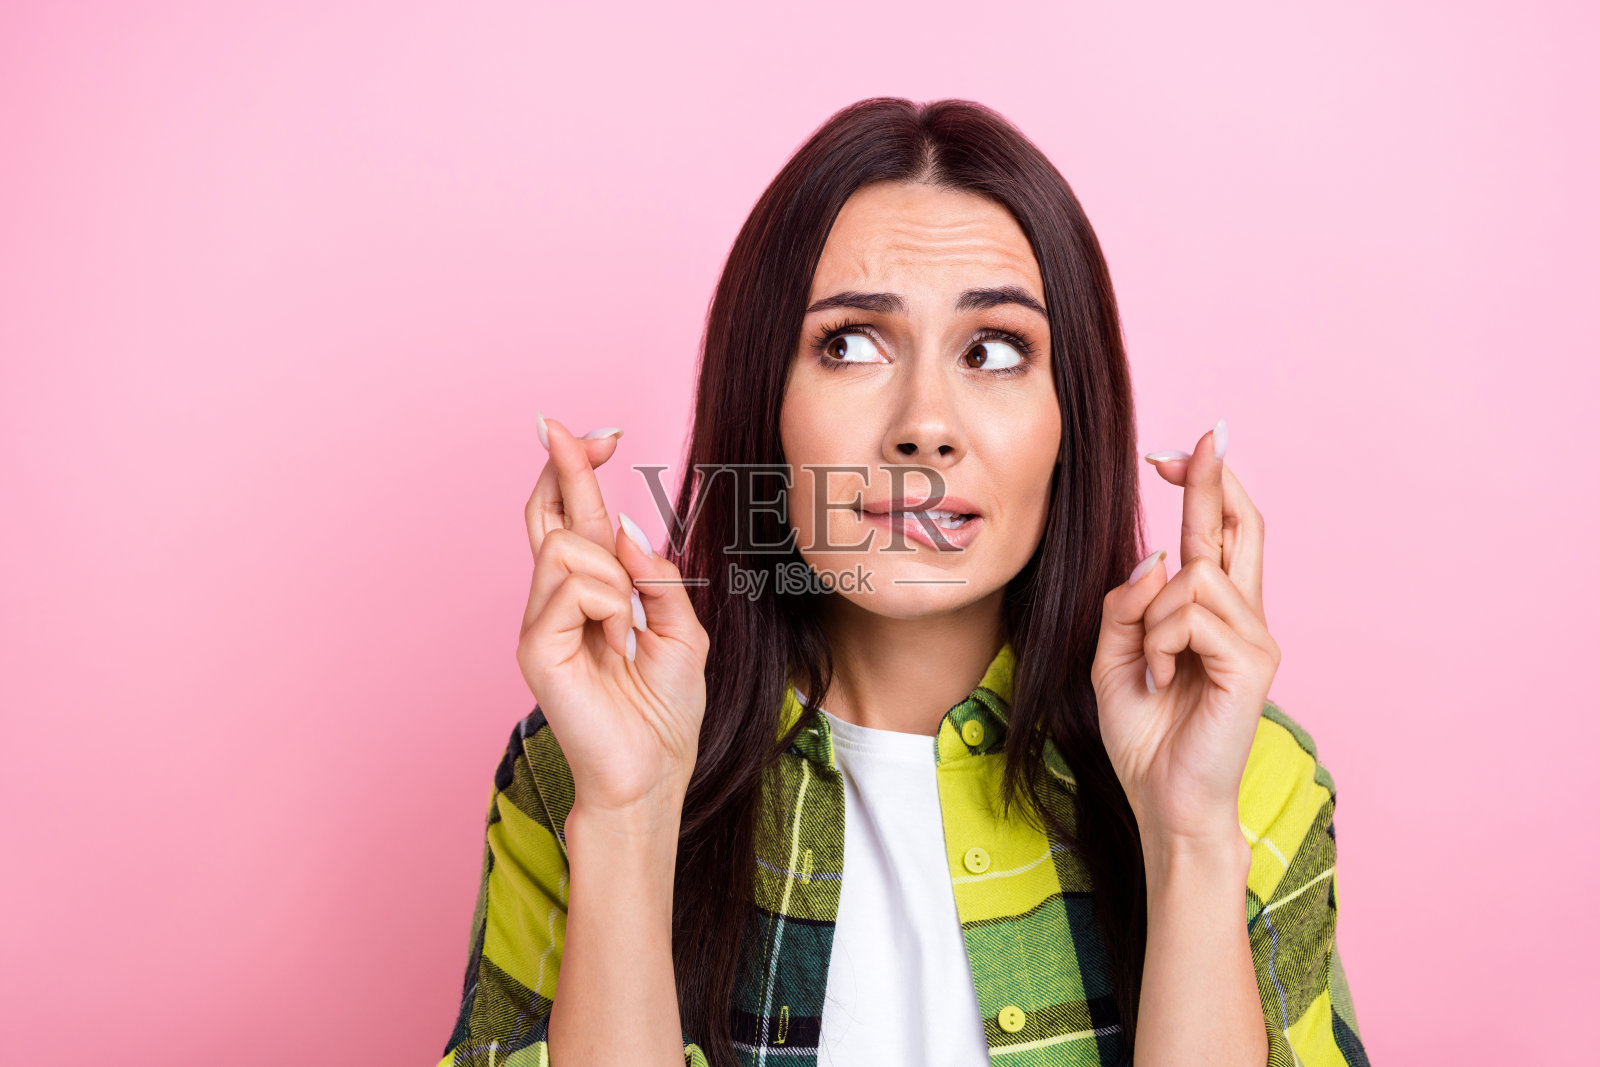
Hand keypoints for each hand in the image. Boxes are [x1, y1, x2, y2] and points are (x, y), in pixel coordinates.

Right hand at [517, 414, 709, 813]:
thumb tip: (619, 522)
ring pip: (568, 545)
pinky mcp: (534, 646)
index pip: (572, 517)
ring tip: (628, 629)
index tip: (603, 433)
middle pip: (546, 511)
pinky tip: (617, 644)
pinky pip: (575, 586)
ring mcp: (540, 622)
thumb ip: (654, 575)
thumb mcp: (681, 628)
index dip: (579, 470)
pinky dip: (611, 605)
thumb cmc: (664, 711)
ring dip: (615, 576)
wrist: (653, 774)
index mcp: (590, 594)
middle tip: (570, 426)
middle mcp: (556, 601)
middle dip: (564, 464)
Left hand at [1090, 420, 1280, 847]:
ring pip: (1193, 577)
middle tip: (1205, 435)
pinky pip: (1189, 615)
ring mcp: (1255, 638)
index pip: (1220, 536)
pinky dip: (1160, 643)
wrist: (1164, 800)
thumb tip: (1159, 555)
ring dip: (1152, 619)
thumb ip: (1127, 606)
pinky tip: (1165, 679)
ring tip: (1154, 667)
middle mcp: (1244, 618)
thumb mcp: (1113, 657)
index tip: (1180, 450)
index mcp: (1213, 615)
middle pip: (1242, 527)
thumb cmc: (1145, 735)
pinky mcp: (1253, 662)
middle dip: (1217, 479)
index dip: (1207, 487)